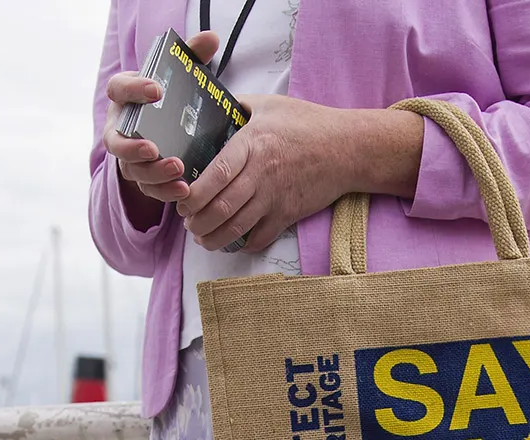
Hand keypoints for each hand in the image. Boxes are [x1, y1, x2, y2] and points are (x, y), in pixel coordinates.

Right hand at [102, 31, 220, 221]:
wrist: (166, 128)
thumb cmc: (169, 98)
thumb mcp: (179, 76)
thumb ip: (191, 56)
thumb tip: (210, 38)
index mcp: (124, 97)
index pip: (119, 89)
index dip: (134, 89)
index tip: (156, 90)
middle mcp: (120, 129)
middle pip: (116, 141)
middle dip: (133, 147)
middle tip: (155, 148)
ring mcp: (128, 156)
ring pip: (132, 169)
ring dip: (153, 173)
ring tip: (178, 170)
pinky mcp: (142, 177)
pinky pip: (148, 189)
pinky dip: (165, 191)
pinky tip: (185, 190)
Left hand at [178, 97, 420, 253]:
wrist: (347, 149)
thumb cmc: (308, 123)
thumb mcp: (270, 105)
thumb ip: (238, 106)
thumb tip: (211, 105)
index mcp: (253, 144)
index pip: (217, 174)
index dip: (195, 193)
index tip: (182, 200)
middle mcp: (262, 174)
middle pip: (222, 206)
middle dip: (197, 221)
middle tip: (187, 222)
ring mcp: (275, 198)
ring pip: (237, 227)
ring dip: (213, 237)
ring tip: (202, 237)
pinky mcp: (288, 214)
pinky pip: (261, 238)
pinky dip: (243, 244)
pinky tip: (233, 241)